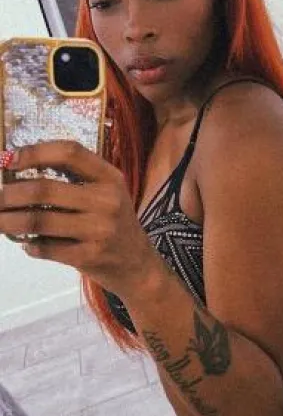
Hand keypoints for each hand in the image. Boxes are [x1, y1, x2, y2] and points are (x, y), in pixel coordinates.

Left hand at [0, 141, 153, 297]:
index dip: (35, 152)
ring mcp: (99, 229)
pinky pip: (47, 248)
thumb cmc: (114, 222)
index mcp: (109, 177)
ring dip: (10, 221)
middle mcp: (107, 200)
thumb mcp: (106, 192)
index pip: (69, 152)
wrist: (137, 263)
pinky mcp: (90, 256)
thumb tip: (19, 169)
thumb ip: (74, 179)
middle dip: (10, 194)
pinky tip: (27, 244)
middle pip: (45, 188)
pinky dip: (30, 246)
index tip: (10, 159)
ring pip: (40, 220)